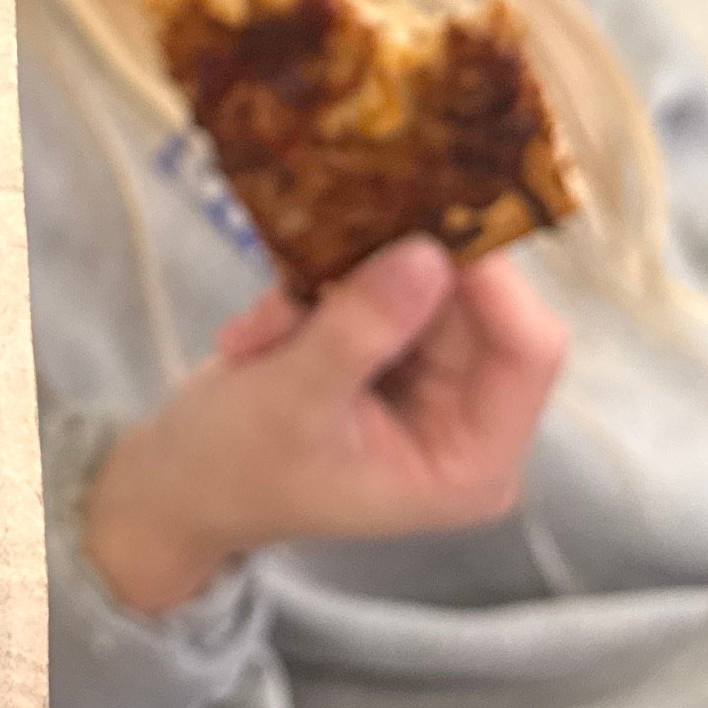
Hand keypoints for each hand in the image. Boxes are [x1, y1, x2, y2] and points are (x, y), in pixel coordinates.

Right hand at [82, 238, 567, 616]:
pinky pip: (384, 281)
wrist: (178, 480)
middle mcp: (472, 417)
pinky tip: (266, 332)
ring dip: (338, 287)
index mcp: (473, 462)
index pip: (529, 351)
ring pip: (424, 281)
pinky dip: (323, 289)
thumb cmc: (231, 468)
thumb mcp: (289, 401)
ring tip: (267, 328)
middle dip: (385, 284)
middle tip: (298, 289)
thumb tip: (428, 255)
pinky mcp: (401, 344)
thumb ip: (358, 332)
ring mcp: (438, 377)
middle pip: (477, 306)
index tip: (421, 227)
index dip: (489, 283)